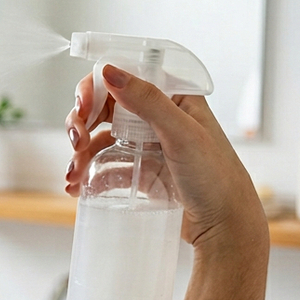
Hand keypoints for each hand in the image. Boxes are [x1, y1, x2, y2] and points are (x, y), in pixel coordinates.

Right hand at [63, 65, 266, 258]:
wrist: (226, 227)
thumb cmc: (217, 177)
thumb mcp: (181, 134)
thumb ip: (147, 101)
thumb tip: (110, 72)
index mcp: (174, 97)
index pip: (124, 79)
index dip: (96, 89)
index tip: (83, 108)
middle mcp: (159, 117)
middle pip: (106, 108)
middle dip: (82, 122)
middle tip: (76, 141)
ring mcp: (149, 145)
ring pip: (101, 138)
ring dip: (81, 152)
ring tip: (73, 175)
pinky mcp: (142, 171)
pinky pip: (107, 165)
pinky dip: (89, 173)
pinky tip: (78, 186)